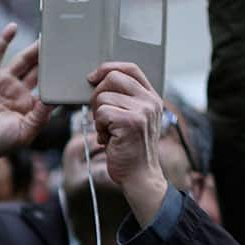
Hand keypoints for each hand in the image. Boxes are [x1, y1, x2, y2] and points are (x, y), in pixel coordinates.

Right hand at [0, 24, 53, 159]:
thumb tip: (55, 99)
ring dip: (34, 49)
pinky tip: (13, 28)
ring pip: (22, 61)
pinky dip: (4, 40)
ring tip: (47, 37)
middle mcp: (17, 93)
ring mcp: (2, 82)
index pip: (48, 91)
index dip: (59, 82)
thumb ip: (40, 116)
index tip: (73, 72)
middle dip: (50, 61)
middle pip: (38, 72)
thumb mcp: (24, 133)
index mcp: (28, 108)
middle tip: (64, 47)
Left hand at [88, 63, 167, 224]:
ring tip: (108, 132)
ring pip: (103, 97)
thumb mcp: (132, 120)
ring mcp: (142, 111)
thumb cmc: (130, 149)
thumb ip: (124, 100)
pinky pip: (101, 113)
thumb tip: (98, 82)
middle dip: (97, 95)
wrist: (139, 176)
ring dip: (98, 116)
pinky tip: (107, 139)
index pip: (130, 68)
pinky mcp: (130, 122)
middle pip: (112, 78)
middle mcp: (150, 101)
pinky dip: (99, 127)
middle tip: (100, 116)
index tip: (93, 78)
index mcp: (152, 97)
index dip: (108, 68)